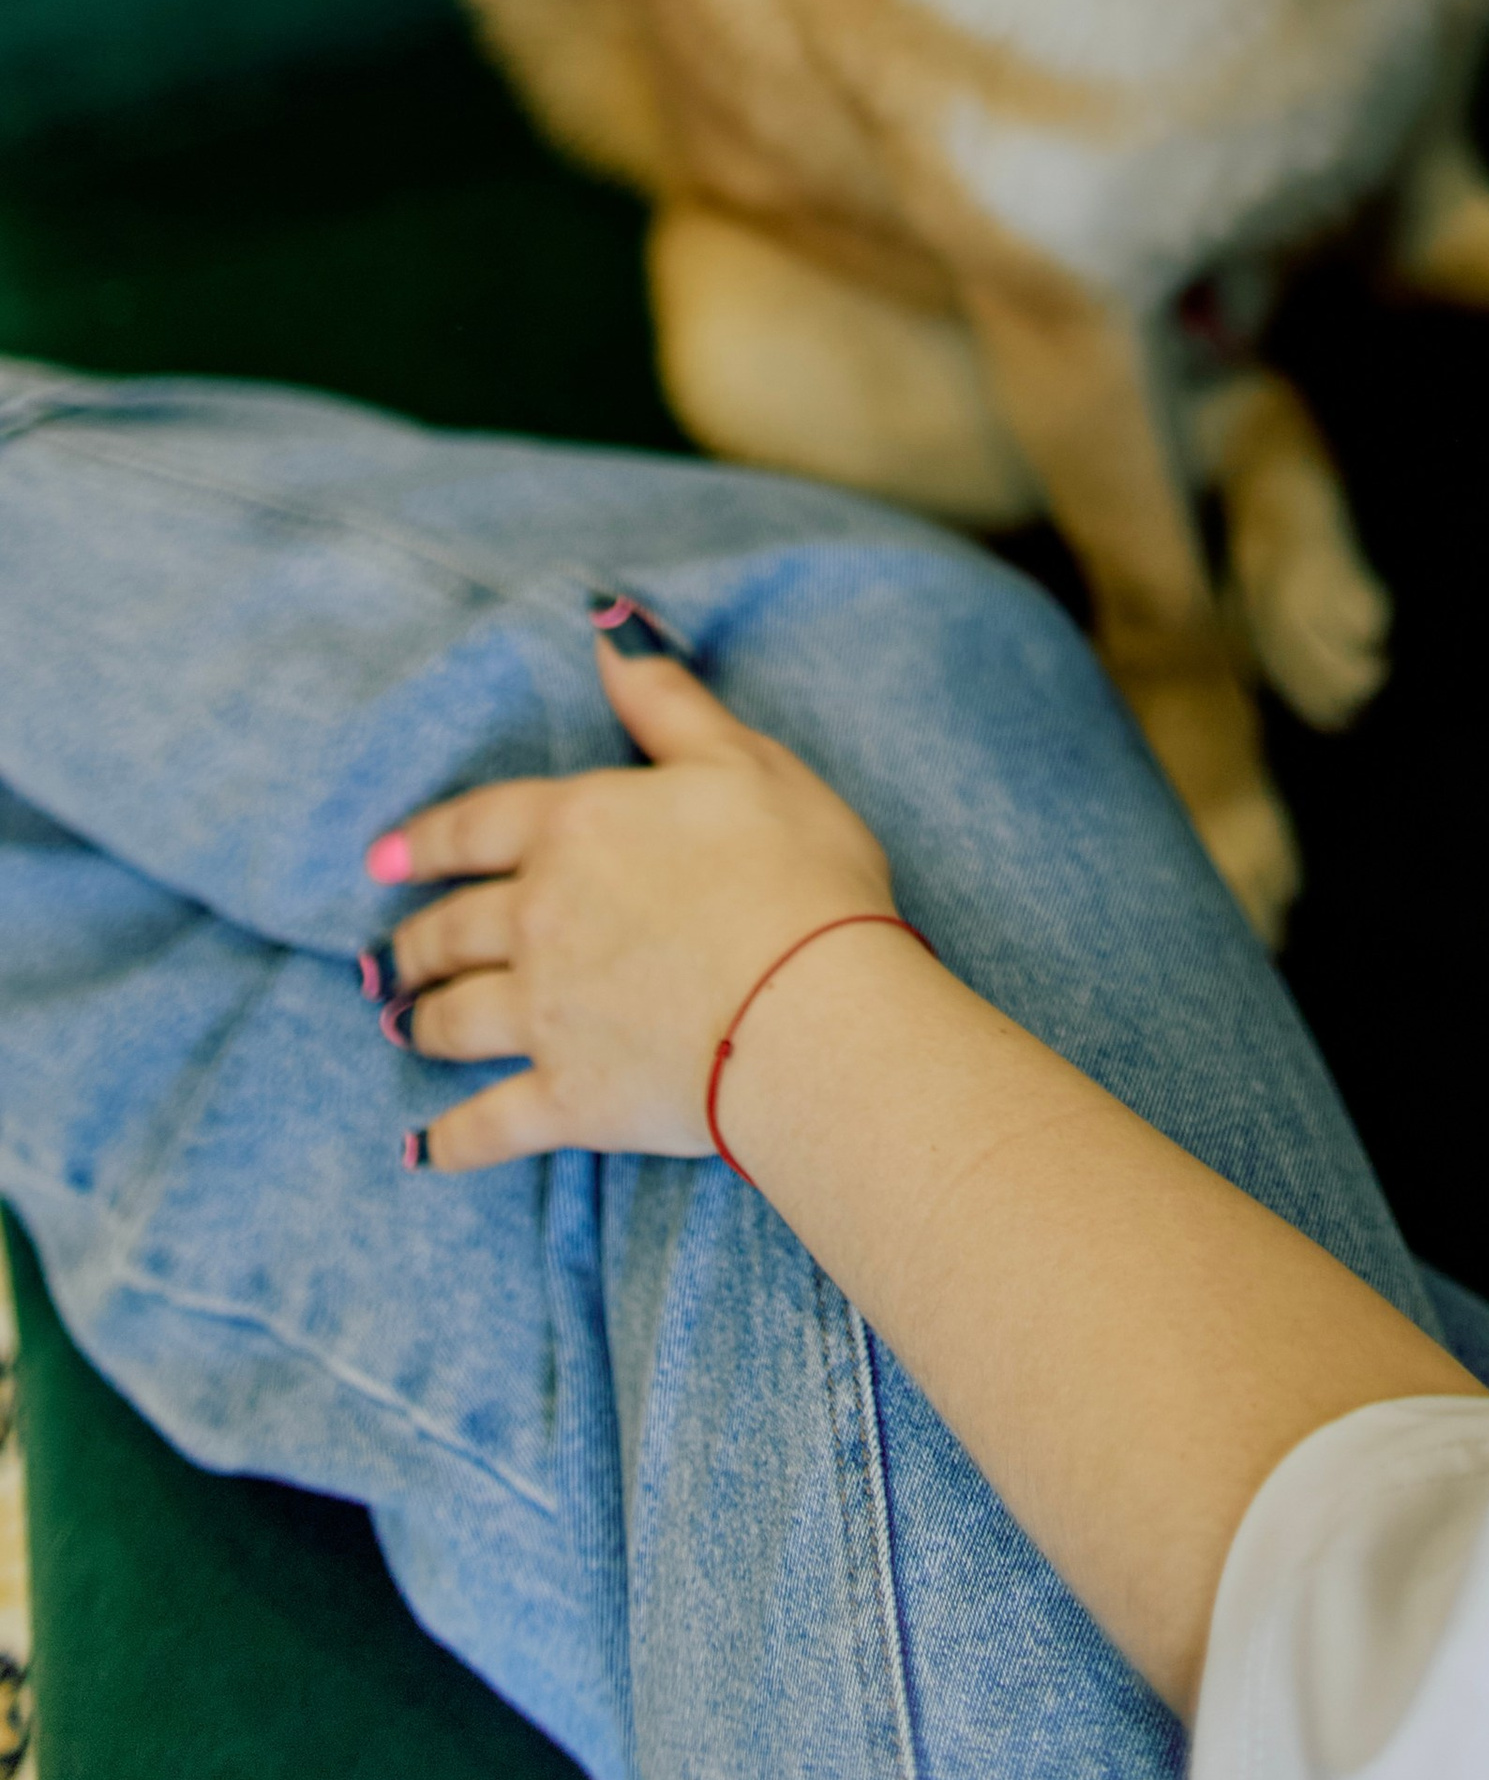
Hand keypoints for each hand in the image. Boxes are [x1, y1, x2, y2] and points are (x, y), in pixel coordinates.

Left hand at [380, 622, 897, 1171]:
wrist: (814, 1008)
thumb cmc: (798, 871)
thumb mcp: (741, 758)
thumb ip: (665, 701)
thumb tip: (606, 629)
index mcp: (575, 828)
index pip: (475, 826)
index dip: (425, 840)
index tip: (382, 858)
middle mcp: (538, 919)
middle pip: (451, 928)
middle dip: (416, 940)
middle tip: (394, 953)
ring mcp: (545, 1015)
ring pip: (453, 1018)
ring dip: (423, 1019)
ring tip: (404, 1025)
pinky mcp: (568, 1099)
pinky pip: (486, 1125)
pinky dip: (449, 1140)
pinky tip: (423, 1149)